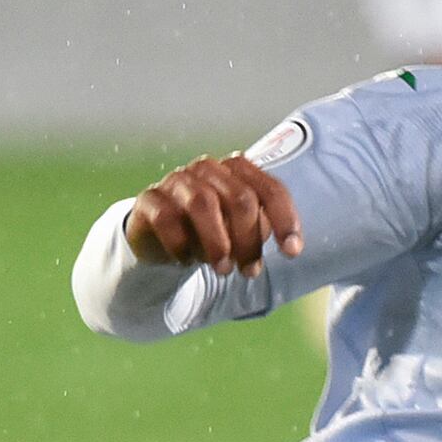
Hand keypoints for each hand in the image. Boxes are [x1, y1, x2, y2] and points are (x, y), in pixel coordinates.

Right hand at [125, 155, 303, 275]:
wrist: (160, 241)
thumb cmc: (210, 234)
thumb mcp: (240, 233)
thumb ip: (260, 230)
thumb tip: (285, 245)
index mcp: (237, 170)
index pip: (270, 189)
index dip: (285, 220)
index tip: (292, 252)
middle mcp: (208, 169)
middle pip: (240, 199)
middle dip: (249, 240)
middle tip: (249, 272)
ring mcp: (176, 180)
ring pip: (203, 204)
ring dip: (217, 243)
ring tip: (223, 270)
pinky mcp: (149, 199)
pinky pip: (167, 218)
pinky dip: (180, 244)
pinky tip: (185, 261)